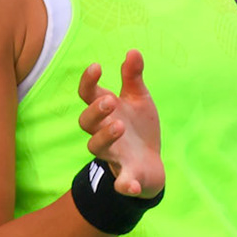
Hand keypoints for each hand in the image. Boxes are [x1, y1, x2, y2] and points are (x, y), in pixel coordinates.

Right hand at [77, 50, 164, 197]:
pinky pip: (121, 182)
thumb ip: (133, 78)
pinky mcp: (127, 176)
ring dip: (105, 136)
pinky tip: (130, 185)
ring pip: (97, 148)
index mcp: (106, 112)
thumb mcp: (139, 99)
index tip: (97, 66)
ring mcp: (114, 155)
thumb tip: (133, 51)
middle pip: (86, 123)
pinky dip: (125, 184)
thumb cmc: (139, 128)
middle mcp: (104, 133)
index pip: (88, 95)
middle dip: (95, 111)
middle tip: (110, 100)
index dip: (87, 81)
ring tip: (119, 126)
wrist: (151, 163)